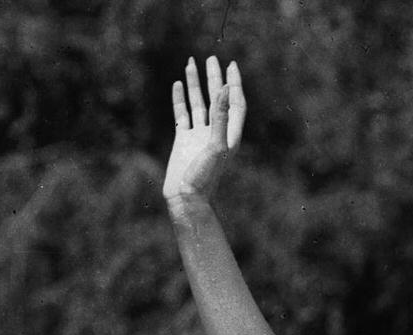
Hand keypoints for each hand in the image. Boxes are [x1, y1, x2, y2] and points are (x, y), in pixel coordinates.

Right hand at [164, 55, 245, 207]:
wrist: (186, 199)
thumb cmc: (204, 177)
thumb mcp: (216, 145)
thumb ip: (222, 117)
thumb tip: (225, 88)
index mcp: (229, 136)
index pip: (235, 104)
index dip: (234, 85)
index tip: (231, 66)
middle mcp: (215, 134)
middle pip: (217, 100)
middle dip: (215, 78)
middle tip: (212, 58)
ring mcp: (198, 136)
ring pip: (198, 103)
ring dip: (195, 84)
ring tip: (191, 63)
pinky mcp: (183, 140)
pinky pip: (182, 114)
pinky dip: (179, 99)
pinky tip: (177, 85)